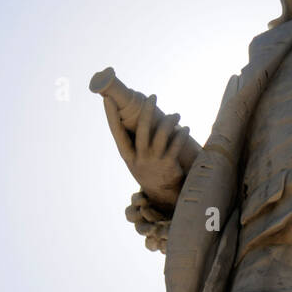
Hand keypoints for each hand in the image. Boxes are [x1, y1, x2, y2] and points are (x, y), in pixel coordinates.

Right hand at [104, 94, 187, 209]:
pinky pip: (175, 145)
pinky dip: (181, 134)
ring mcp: (154, 161)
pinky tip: (185, 128)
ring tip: (176, 114)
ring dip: (169, 121)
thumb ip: (135, 142)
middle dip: (147, 111)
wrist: (162, 195)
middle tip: (152, 96)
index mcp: (128, 156)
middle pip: (141, 129)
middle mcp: (139, 158)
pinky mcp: (168, 165)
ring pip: (161, 135)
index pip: (117, 132)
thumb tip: (137, 117)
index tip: (107, 98)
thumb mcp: (136, 159)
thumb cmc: (148, 171)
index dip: (111, 116)